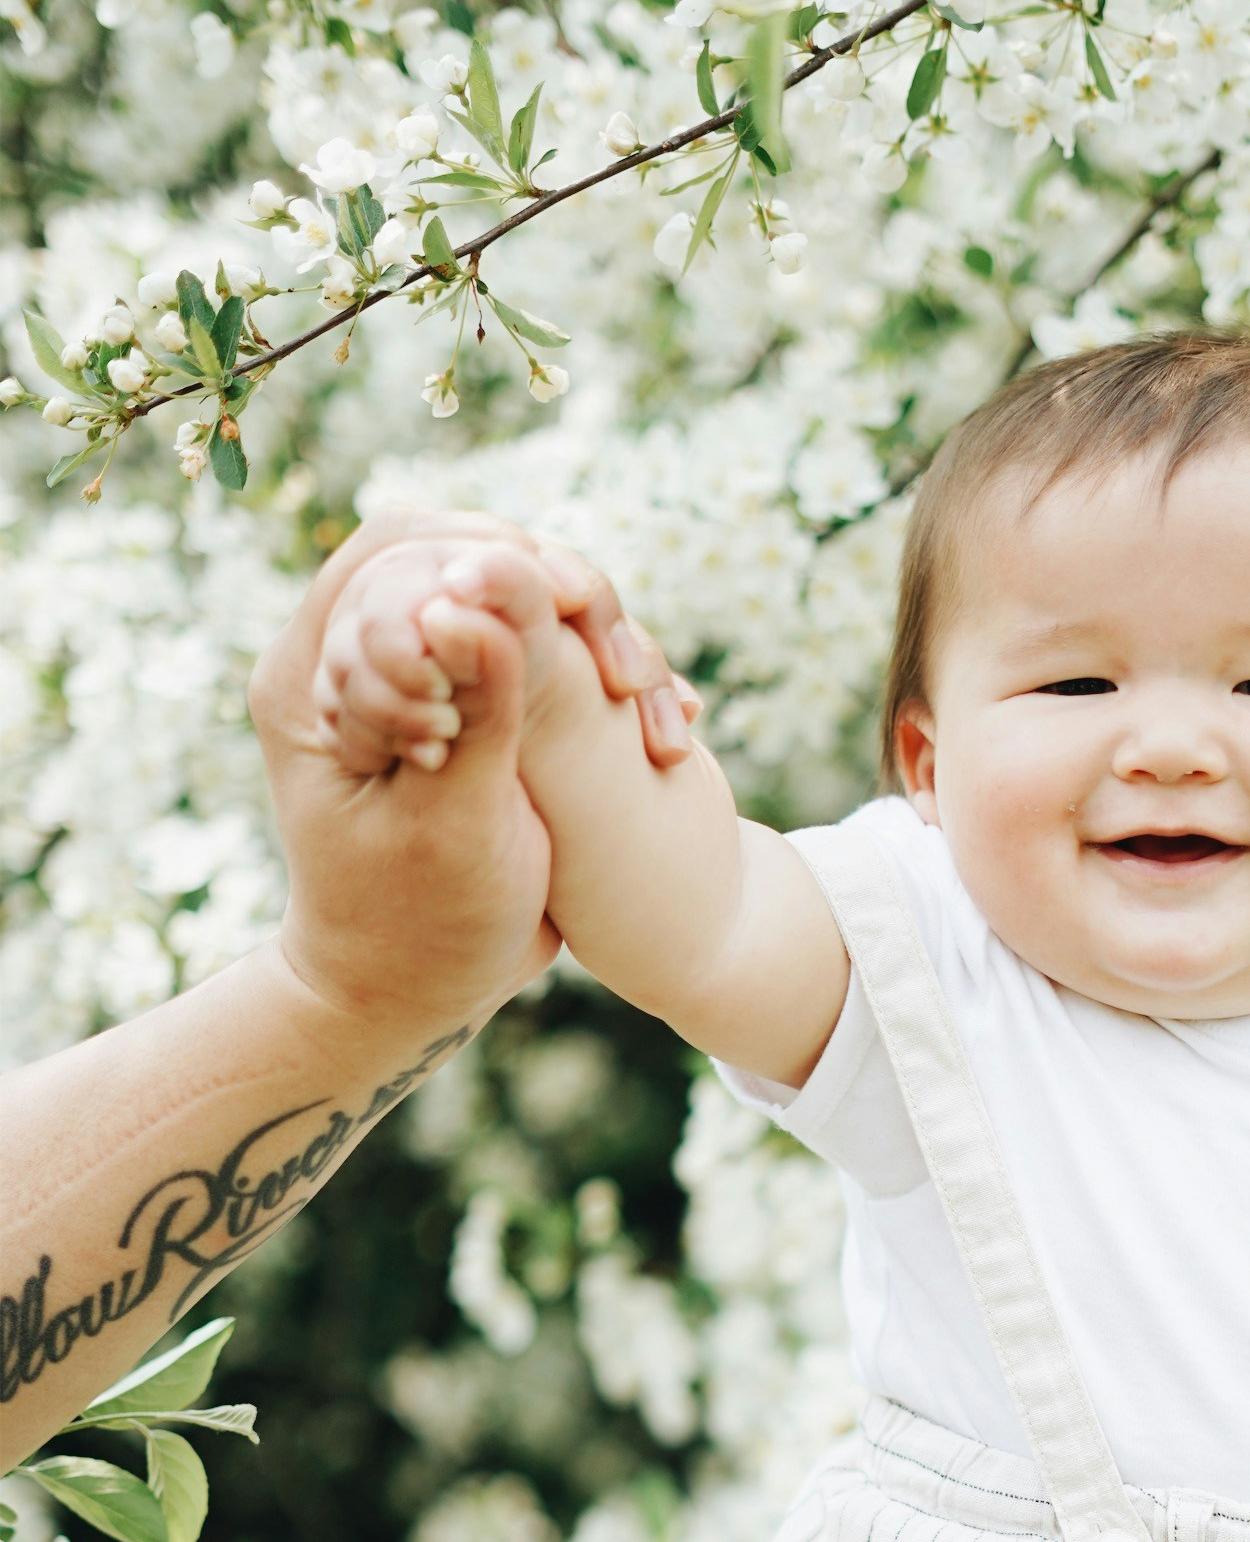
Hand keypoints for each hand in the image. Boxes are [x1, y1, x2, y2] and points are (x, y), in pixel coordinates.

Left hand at [250, 511, 692, 1042]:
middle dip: (536, 577)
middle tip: (609, 636)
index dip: (476, 564)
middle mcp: (350, 660)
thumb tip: (478, 607)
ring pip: (492, 589)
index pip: (389, 556)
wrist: (418, 989)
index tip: (549, 625)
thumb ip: (474, 716)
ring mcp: (407, 676)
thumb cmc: (421, 927)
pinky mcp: (459, 702)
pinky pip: (522, 641)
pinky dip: (586, 657)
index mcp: (311, 681)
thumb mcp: (452, 829)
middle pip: (444, 551)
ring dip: (575, 619)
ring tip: (636, 682)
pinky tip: (646, 703)